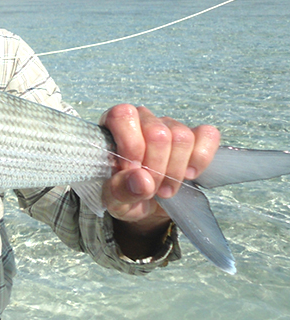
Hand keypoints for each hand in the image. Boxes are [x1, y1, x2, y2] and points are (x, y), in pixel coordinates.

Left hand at [100, 105, 219, 256]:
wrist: (146, 204)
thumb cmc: (124, 194)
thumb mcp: (113, 199)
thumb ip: (120, 189)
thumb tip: (142, 180)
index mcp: (112, 125)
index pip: (123, 115)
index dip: (131, 145)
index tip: (132, 170)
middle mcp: (141, 119)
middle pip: (157, 132)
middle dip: (156, 168)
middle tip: (151, 188)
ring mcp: (170, 125)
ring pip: (182, 137)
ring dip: (175, 170)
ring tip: (164, 189)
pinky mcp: (195, 135)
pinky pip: (207, 135)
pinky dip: (200, 159)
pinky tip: (189, 175)